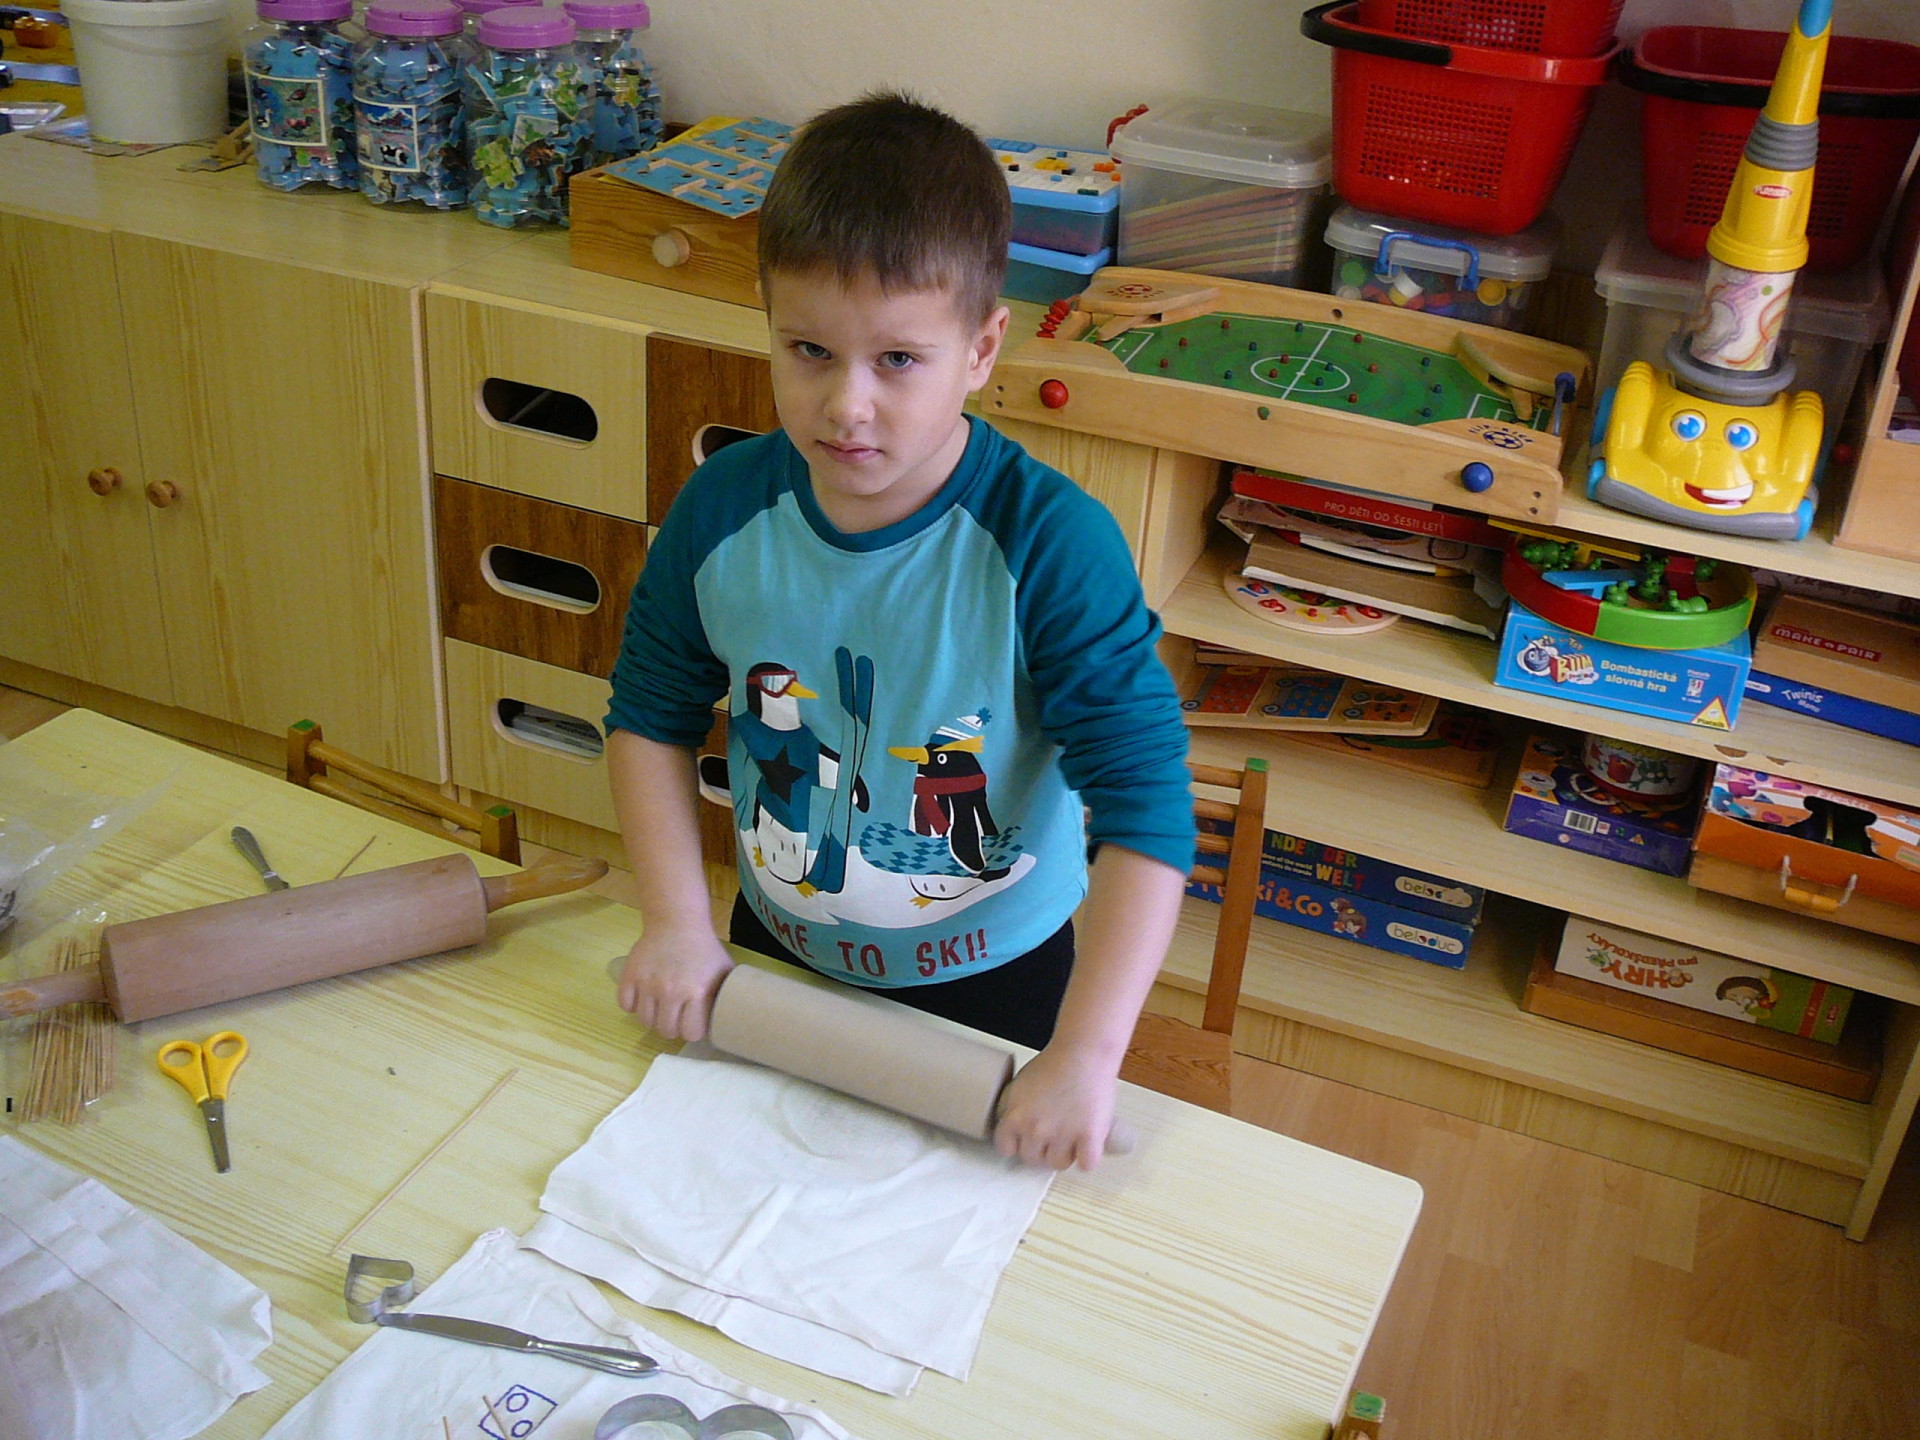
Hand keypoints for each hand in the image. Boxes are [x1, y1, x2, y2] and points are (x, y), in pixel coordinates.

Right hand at [617, 924, 734, 1041]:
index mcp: (697, 992)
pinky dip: (633, 1005)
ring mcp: (648, 983)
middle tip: (676, 1015)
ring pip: (645, 1021)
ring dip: (653, 1017)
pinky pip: (626, 1005)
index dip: (692, 1030)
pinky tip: (644, 996)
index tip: (692, 1022)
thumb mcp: (723, 971)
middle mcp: (671, 991)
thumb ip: (722, 998)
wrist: (677, 921)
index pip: (690, 1033)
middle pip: (666, 1030)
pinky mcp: (630, 975)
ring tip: (660, 1005)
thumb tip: (727, 1021)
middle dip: (673, 1026)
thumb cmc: (703, 948)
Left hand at [991, 1042, 1118, 1170]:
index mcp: (1015, 1117)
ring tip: (1073, 1136)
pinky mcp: (1089, 1137)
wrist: (1084, 1052)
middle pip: (1032, 1160)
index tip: (1026, 1140)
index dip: (1018, 1145)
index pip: (1006, 1150)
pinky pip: (1086, 1164)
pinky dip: (1088, 1157)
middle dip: (1042, 1150)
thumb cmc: (1054, 1063)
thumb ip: (1014, 1110)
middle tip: (1054, 1135)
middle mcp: (1035, 1130)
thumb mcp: (1019, 1085)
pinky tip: (1088, 1144)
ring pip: (1058, 1165)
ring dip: (1066, 1154)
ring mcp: (1062, 1135)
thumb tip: (1012, 1131)